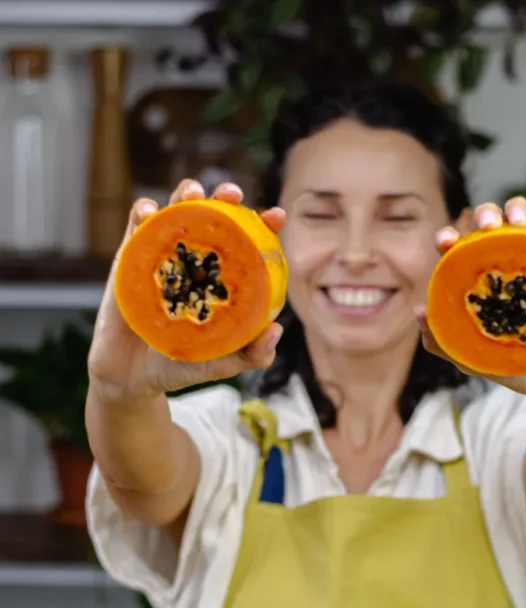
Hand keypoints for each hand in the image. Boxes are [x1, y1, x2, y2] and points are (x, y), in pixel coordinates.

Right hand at [88, 179, 285, 401]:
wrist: (132, 377)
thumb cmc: (179, 365)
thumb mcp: (220, 364)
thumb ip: (251, 354)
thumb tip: (276, 331)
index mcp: (220, 278)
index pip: (246, 243)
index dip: (263, 225)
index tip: (276, 217)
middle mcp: (195, 261)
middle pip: (212, 217)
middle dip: (224, 197)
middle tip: (232, 195)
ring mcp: (163, 256)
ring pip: (175, 211)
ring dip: (185, 193)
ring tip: (192, 193)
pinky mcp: (130, 257)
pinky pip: (136, 226)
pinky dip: (142, 212)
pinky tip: (149, 212)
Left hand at [418, 197, 525, 411]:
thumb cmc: (517, 368)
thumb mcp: (473, 359)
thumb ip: (443, 340)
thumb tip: (418, 312)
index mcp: (480, 280)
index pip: (460, 248)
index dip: (449, 236)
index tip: (444, 242)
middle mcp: (506, 263)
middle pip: (492, 223)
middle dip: (485, 215)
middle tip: (486, 229)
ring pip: (525, 217)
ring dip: (518, 209)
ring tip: (517, 222)